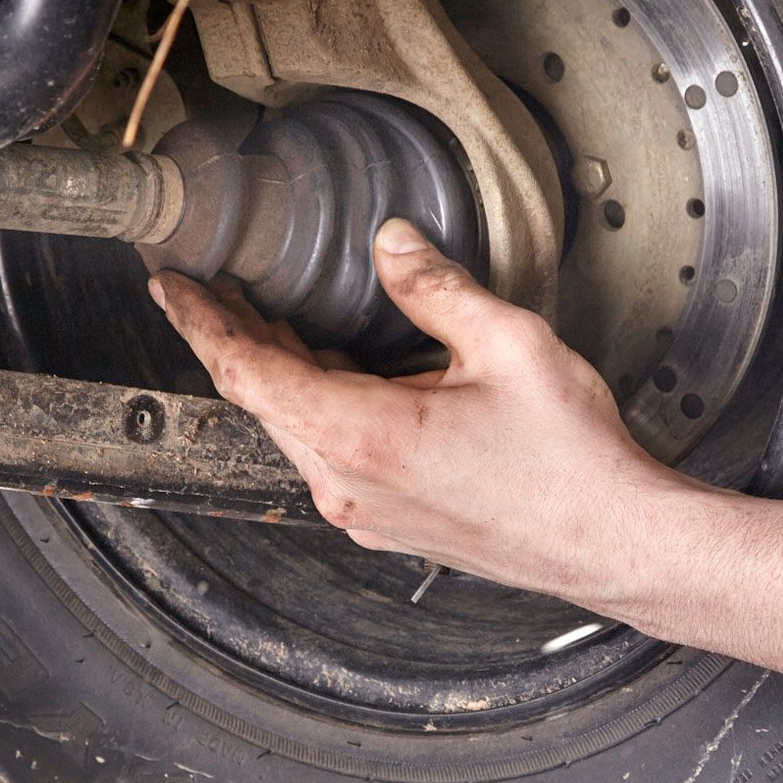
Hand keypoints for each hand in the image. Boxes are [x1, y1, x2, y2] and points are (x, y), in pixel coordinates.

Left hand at [147, 218, 682, 612]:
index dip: (202, 321)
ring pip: (294, 428)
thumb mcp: (509, 345)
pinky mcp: (389, 521)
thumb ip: (437, 288)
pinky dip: (313, 404)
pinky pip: (327, 454)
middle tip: (214, 285)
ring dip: (275, 369)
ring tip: (266, 317)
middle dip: (233, 336)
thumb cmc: (569, 457)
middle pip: (263, 399)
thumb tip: (390, 243)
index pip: (250, 370)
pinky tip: (334, 372)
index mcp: (366, 434)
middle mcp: (350, 482)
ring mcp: (366, 510)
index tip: (171, 286)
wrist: (611, 540)